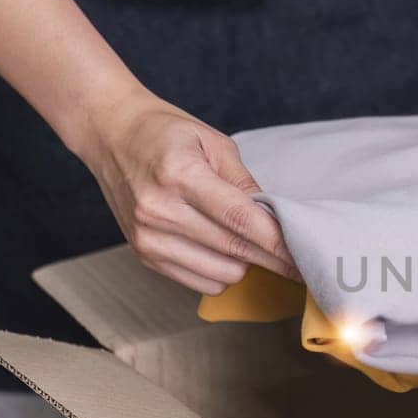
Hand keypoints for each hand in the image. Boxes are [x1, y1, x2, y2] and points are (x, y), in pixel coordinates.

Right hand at [74, 92, 296, 294]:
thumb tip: (278, 220)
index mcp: (179, 174)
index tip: (306, 255)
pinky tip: (221, 249)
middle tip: (296, 256)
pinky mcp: (144, 255)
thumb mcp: (213, 142)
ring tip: (245, 239)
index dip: (278, 242)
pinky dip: (220, 272)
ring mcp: (148, 236)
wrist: (111, 135)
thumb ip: (246, 183)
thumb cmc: (167, 134)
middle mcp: (159, 209)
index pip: (240, 219)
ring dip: (244, 263)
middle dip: (272, 258)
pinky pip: (200, 283)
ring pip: (221, 274)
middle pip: (233, 251)